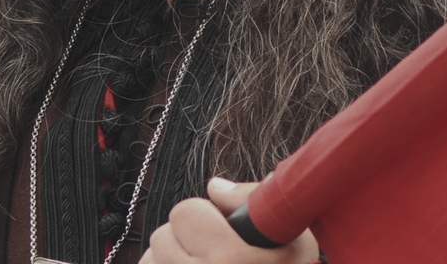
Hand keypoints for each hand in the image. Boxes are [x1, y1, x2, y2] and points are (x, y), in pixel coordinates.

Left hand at [140, 178, 318, 263]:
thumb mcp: (295, 241)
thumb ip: (251, 200)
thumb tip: (214, 188)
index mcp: (228, 260)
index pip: (184, 212)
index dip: (203, 215)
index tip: (221, 230)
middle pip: (162, 237)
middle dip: (185, 240)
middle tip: (210, 253)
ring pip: (151, 262)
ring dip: (169, 262)